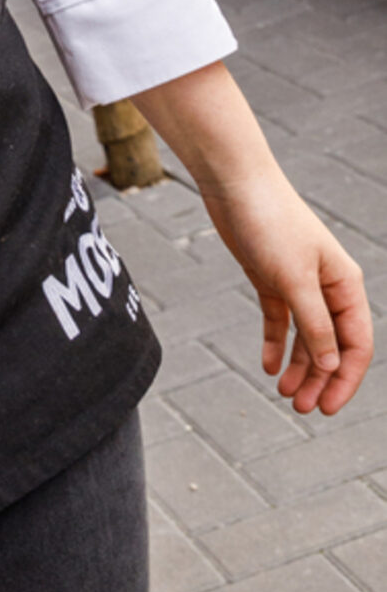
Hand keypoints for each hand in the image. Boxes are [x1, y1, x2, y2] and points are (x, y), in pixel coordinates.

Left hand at [197, 170, 371, 416]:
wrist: (234, 183)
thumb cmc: (270, 222)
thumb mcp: (294, 279)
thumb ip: (315, 324)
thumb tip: (333, 365)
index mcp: (345, 284)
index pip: (356, 343)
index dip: (346, 379)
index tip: (328, 407)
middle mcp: (326, 286)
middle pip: (331, 345)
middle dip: (319, 378)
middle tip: (300, 408)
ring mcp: (298, 283)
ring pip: (305, 337)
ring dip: (298, 366)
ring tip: (284, 394)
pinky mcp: (270, 279)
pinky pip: (279, 320)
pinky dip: (275, 343)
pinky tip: (267, 366)